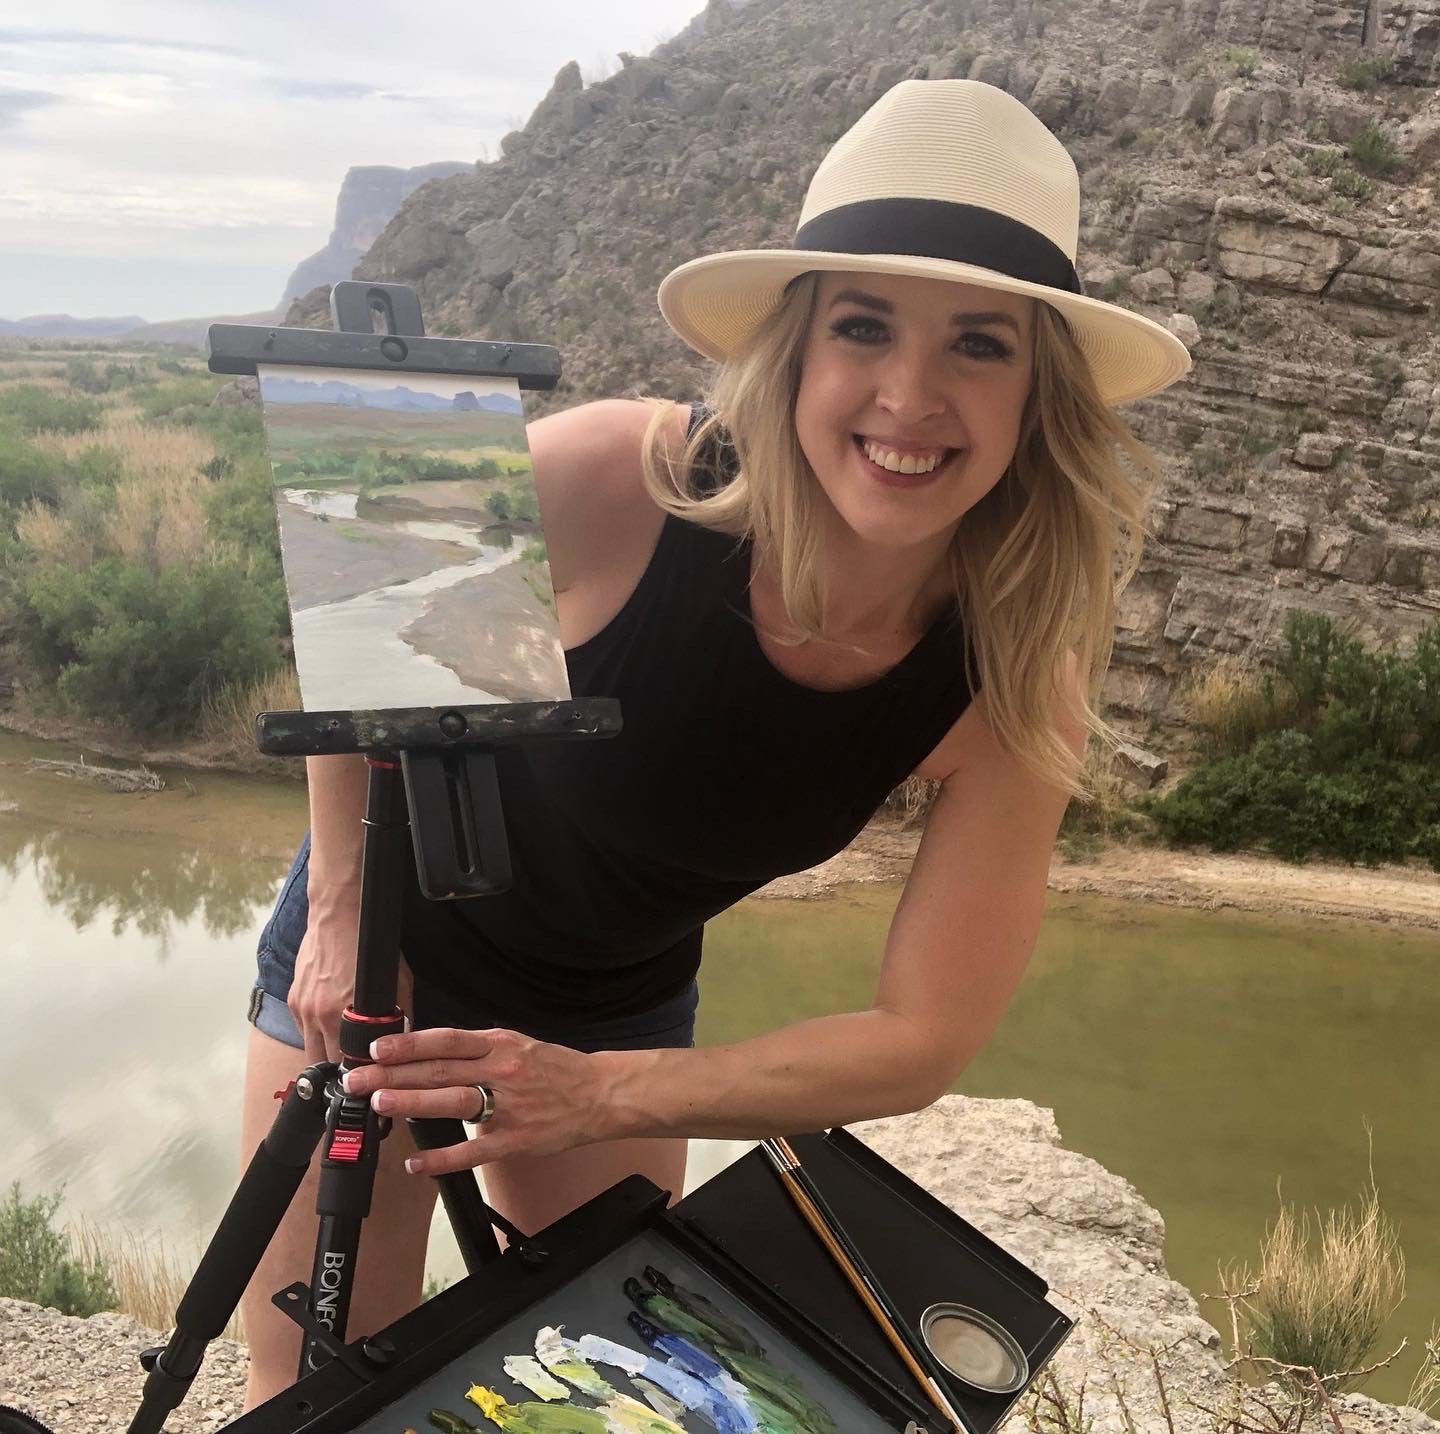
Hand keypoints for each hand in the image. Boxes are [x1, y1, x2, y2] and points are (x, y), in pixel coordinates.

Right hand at [289, 916, 412, 1063]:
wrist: (337, 915)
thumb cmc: (370, 947)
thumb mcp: (397, 981)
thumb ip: (399, 1014)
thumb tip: (403, 1038)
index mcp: (341, 1015)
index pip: (344, 1063)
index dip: (356, 1072)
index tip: (364, 1076)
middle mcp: (317, 1015)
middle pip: (322, 1061)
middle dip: (337, 1067)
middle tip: (352, 1067)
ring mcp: (302, 1006)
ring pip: (309, 1046)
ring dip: (323, 1051)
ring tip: (339, 1048)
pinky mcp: (294, 997)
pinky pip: (302, 1027)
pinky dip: (315, 1030)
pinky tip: (329, 1023)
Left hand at [340, 1026, 606, 1173]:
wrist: (600, 1094)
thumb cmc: (557, 1069)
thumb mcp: (519, 1043)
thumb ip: (479, 1048)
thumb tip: (432, 1052)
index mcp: (501, 1044)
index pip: (447, 1041)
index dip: (410, 1043)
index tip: (378, 1049)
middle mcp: (501, 1071)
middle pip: (440, 1070)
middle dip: (394, 1075)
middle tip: (359, 1080)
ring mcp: (508, 1107)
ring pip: (453, 1102)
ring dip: (413, 1103)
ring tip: (380, 1104)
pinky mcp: (515, 1140)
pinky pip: (473, 1151)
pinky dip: (442, 1158)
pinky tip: (415, 1163)